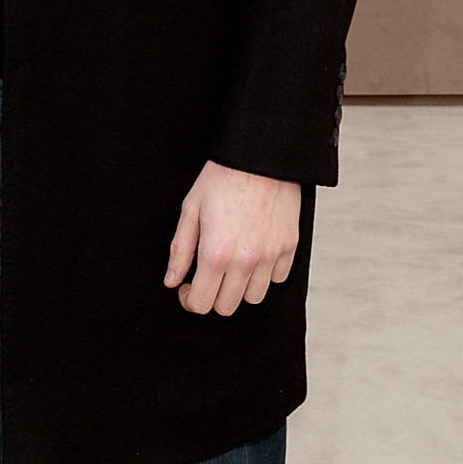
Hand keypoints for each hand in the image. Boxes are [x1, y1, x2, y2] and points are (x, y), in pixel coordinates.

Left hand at [165, 162, 300, 315]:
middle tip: (207, 276)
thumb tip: (172, 280)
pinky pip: (277, 278)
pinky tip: (254, 254)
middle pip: (227, 307)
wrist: (261, 156)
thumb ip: (180, 250)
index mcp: (216, 253)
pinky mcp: (289, 247)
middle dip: (212, 296)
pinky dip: (265, 274)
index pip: (202, 304)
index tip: (188, 287)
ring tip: (232, 265)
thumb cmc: (223, 177)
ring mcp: (271, 256)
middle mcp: (245, 261)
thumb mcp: (191, 210)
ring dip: (239, 287)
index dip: (189, 300)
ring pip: (254, 298)